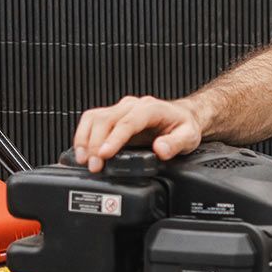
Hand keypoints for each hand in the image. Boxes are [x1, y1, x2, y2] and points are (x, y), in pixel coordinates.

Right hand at [72, 95, 203, 172]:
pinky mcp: (113, 116)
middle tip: (94, 165)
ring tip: (83, 160)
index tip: (104, 154)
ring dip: (85, 139)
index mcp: (150, 108)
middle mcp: (133, 106)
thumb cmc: (184, 125)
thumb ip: (176, 143)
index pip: (127, 122)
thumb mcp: (188, 136)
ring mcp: (121, 109)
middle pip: (106, 120)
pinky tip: (82, 151)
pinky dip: (83, 136)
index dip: (113, 139)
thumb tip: (161, 149)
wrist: (182, 116)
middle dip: (95, 144)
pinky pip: (92, 121)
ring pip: (94, 118)